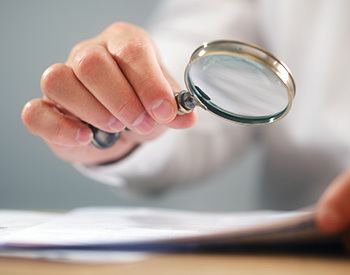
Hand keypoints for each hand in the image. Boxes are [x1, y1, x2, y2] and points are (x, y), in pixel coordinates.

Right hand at [21, 22, 196, 164]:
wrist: (120, 128)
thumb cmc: (142, 107)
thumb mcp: (163, 106)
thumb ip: (175, 110)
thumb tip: (186, 117)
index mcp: (122, 43)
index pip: (130, 49)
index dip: (149, 82)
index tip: (164, 111)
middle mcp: (89, 53)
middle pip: (92, 62)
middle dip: (123, 101)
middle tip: (142, 123)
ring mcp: (64, 78)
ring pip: (59, 80)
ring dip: (94, 110)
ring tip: (115, 128)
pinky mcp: (47, 108)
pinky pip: (35, 112)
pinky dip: (61, 127)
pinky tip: (85, 136)